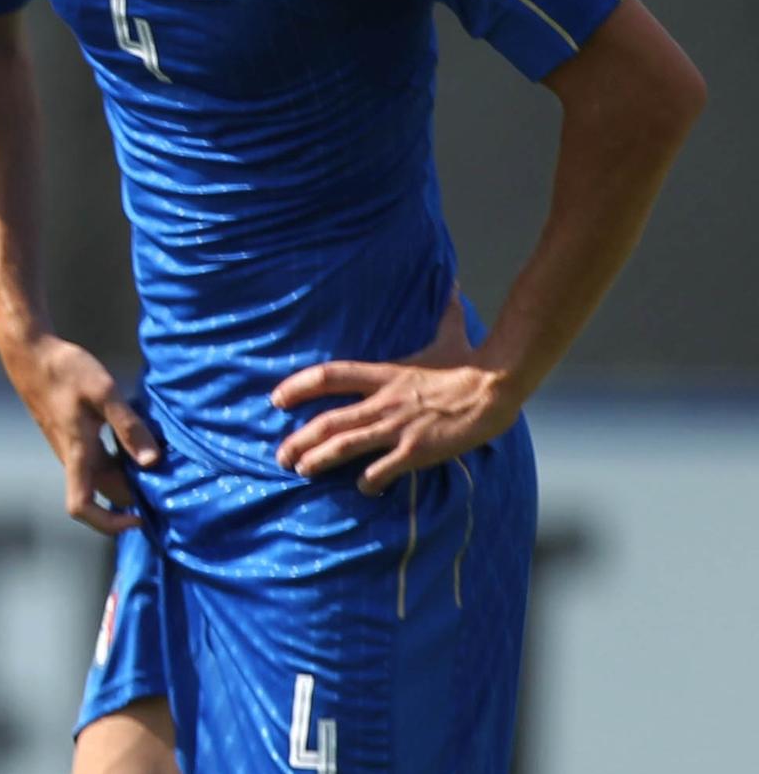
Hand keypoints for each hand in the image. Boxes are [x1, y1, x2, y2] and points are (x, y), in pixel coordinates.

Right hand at [9, 332, 160, 534]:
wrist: (31, 355)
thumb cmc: (65, 370)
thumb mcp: (103, 392)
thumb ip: (128, 426)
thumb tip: (152, 461)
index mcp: (78, 454)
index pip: (83, 507)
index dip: (110, 523)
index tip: (140, 517)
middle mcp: (73, 459)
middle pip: (104, 494)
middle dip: (133, 496)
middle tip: (169, 477)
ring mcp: (71, 450)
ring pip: (103, 478)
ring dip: (129, 477)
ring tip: (159, 458)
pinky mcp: (73, 438)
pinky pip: (99, 462)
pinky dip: (121, 461)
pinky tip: (138, 440)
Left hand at [273, 308, 516, 490]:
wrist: (498, 385)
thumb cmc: (471, 362)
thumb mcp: (450, 334)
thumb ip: (445, 314)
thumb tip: (453, 285)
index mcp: (384, 374)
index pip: (329, 375)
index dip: (297, 386)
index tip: (276, 399)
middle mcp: (383, 402)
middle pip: (328, 421)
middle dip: (299, 440)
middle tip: (280, 456)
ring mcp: (397, 427)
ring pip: (345, 447)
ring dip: (319, 461)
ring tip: (302, 471)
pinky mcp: (416, 450)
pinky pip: (382, 471)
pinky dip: (368, 483)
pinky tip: (363, 489)